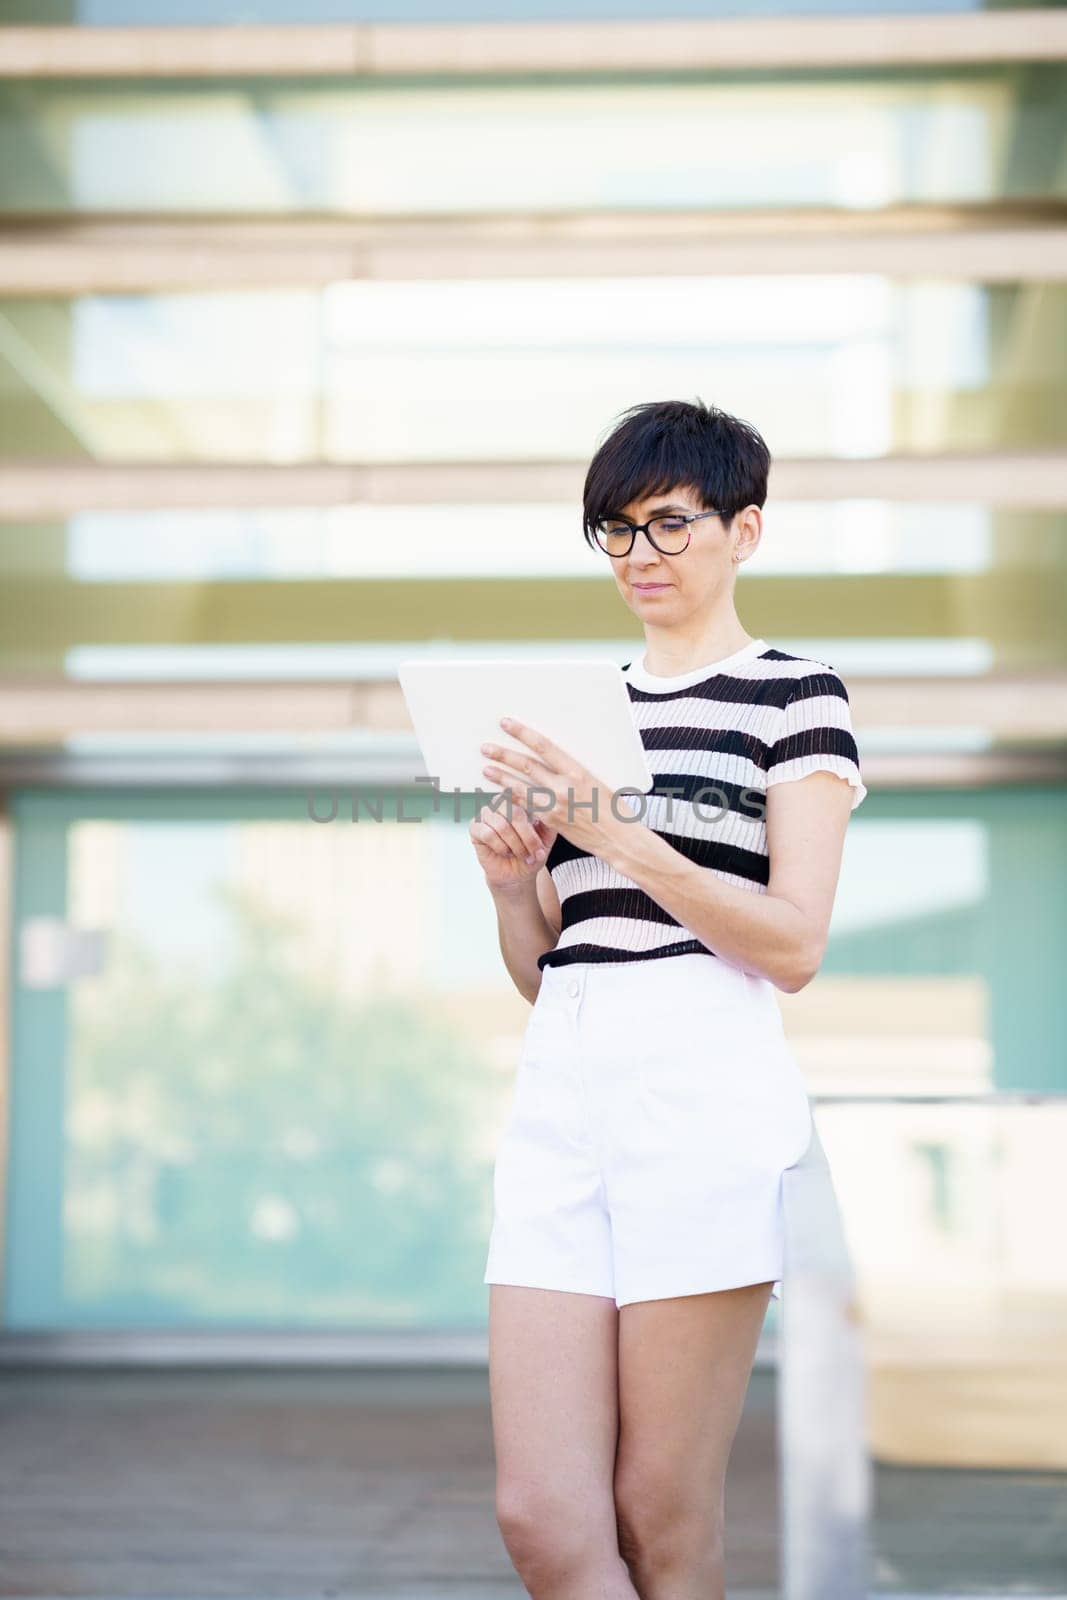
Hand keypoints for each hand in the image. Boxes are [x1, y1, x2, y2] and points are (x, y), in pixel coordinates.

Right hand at [469, 798, 557, 894]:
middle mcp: (501, 803)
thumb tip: (552, 810)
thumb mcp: (547, 839)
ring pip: (501, 825)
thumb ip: (550, 823)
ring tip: (521, 855)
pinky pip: (488, 834)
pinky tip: (505, 852)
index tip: (543, 839)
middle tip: (534, 852)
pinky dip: (500, 847)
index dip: (538, 821)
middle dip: (527, 836)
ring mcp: (486, 813)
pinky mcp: (475, 827)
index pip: (527, 801)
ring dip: (514, 844)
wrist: (517, 874)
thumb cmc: (531, 853)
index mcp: (519, 800)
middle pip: (514, 812)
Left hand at [479, 716, 638, 857]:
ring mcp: (555, 806)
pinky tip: (501, 795)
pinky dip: (512, 799)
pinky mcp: (551, 821)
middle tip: (486, 748)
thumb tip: (555, 759)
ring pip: (521, 788)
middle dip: (504, 755)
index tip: (507, 724)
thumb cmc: (613, 808)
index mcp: (577, 771)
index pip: (544, 747)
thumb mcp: (596, 781)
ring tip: (486, 770)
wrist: (618, 838)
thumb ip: (573, 771)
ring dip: (502, 778)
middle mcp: (563, 787)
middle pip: (526, 766)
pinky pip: (526, 807)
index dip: (523, 734)